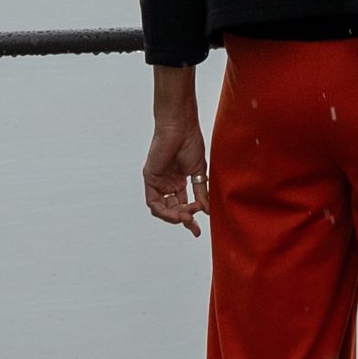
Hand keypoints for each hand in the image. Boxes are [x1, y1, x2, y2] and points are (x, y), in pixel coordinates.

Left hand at [144, 66, 209, 234]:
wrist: (181, 127)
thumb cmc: (191, 143)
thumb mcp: (199, 173)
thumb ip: (201, 192)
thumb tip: (207, 211)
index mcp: (179, 182)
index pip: (183, 206)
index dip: (190, 219)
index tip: (197, 231)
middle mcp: (167, 184)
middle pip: (173, 210)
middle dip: (183, 219)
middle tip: (193, 223)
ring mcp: (158, 181)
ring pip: (162, 209)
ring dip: (174, 217)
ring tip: (187, 216)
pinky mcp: (150, 178)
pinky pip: (153, 202)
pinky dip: (164, 211)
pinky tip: (177, 213)